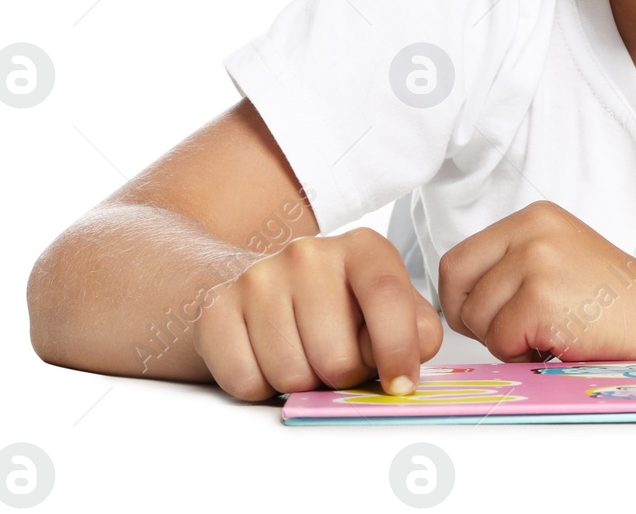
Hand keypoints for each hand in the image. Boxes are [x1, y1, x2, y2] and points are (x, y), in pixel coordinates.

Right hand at [193, 226, 442, 401]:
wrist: (260, 285)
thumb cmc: (335, 304)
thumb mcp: (387, 307)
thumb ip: (416, 327)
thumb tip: (416, 352)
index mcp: (362, 249)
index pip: (386, 297)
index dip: (397, 350)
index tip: (400, 385)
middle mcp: (310, 253)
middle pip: (337, 356)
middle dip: (341, 376)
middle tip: (335, 358)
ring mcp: (260, 277)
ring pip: (291, 375)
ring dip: (300, 383)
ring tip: (301, 354)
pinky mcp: (219, 307)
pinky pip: (245, 380)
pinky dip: (259, 386)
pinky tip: (266, 356)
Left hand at [438, 200, 635, 361]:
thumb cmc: (616, 303)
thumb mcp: (558, 259)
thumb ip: (511, 264)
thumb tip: (456, 297)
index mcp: (533, 218)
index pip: (458, 259)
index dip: (464, 298)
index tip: (488, 317)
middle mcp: (532, 231)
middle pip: (455, 285)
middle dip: (474, 320)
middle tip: (514, 332)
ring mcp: (536, 262)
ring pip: (477, 318)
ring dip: (505, 342)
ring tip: (550, 334)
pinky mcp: (542, 299)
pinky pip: (501, 342)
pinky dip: (524, 355)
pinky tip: (560, 343)